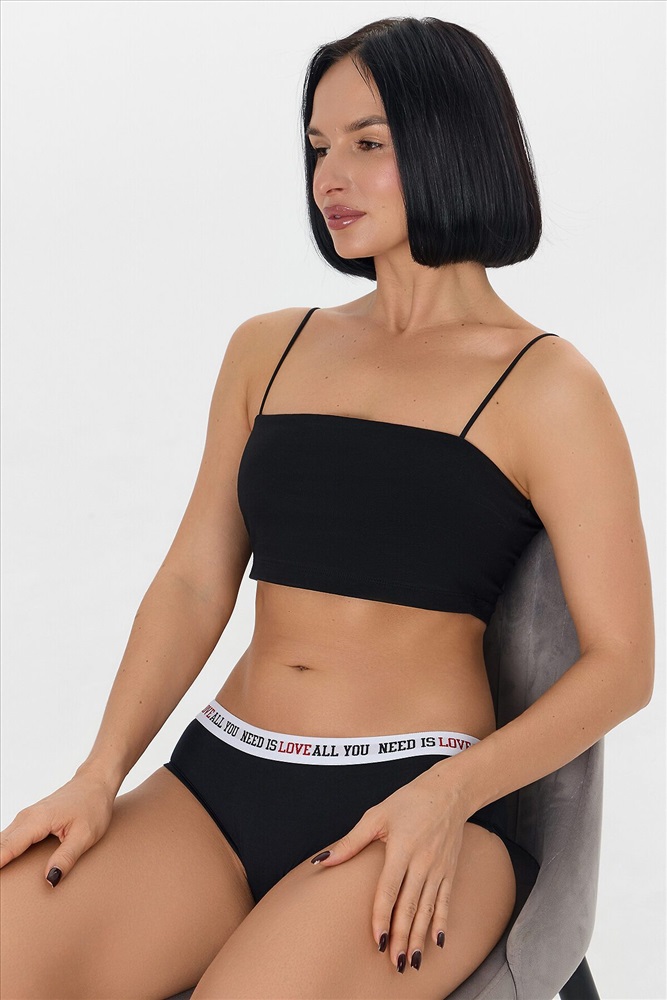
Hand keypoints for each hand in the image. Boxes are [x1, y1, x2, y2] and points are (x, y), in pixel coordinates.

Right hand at [0, 768, 115, 885]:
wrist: (96, 783)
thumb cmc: (93, 805)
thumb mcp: (86, 835)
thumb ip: (66, 857)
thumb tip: (50, 879)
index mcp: (37, 820)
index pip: (7, 847)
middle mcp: (26, 817)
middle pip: (0, 845)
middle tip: (2, 887)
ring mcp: (25, 818)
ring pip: (2, 841)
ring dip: (0, 857)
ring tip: (4, 880)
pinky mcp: (28, 821)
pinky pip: (9, 838)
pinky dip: (4, 851)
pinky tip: (6, 863)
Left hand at [310, 767, 467, 973]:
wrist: (448, 792)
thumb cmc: (409, 801)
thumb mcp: (376, 815)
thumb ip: (351, 842)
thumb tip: (323, 860)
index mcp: (402, 848)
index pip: (389, 889)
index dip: (382, 916)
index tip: (376, 940)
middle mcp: (422, 862)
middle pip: (410, 905)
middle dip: (401, 936)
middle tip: (394, 963)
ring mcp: (438, 869)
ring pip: (428, 909)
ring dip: (419, 936)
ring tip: (412, 960)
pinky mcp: (449, 871)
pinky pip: (445, 902)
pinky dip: (441, 922)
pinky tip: (437, 942)